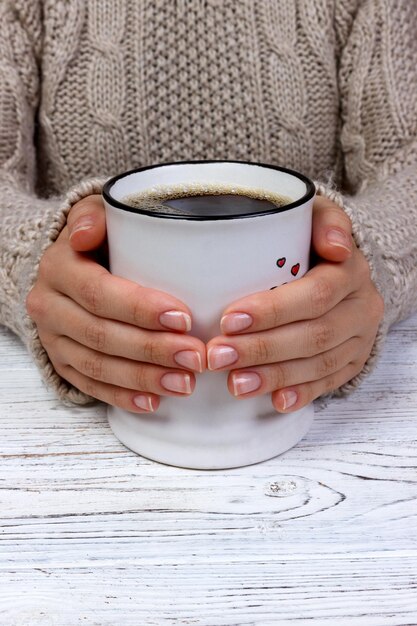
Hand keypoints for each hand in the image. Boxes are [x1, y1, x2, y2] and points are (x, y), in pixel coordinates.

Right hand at [26, 195, 205, 412]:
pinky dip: (124, 396)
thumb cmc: (99, 241)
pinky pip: (91, 386)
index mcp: (59, 267)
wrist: (70, 270)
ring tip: (185, 382)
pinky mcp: (63, 363)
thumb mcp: (96, 216)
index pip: (99, 292)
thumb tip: (86, 234)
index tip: (184, 318)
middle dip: (152, 350)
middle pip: (101, 335)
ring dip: (144, 378)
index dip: (141, 309)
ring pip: (98, 366)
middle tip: (195, 357)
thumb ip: (95, 216)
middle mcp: (49, 306)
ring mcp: (54, 339)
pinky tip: (154, 401)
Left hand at [206, 196, 383, 411]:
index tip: (230, 319)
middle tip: (218, 356)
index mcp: (349, 272)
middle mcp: (360, 308)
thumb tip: (336, 246)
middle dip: (262, 349)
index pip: (313, 295)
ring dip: (274, 376)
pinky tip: (275, 401)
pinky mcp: (353, 361)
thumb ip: (323, 220)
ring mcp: (358, 339)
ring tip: (235, 383)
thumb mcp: (316, 216)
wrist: (342, 269)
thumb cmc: (312, 242)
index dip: (272, 310)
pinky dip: (301, 393)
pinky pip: (329, 382)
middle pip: (314, 335)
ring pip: (319, 364)